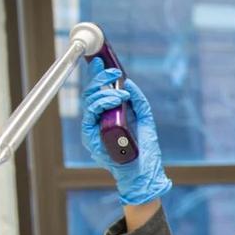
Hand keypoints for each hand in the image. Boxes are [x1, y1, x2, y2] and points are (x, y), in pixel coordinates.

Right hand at [81, 58, 171, 205]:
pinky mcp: (91, 139)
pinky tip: (116, 99)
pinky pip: (91, 115)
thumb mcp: (145, 120)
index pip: (97, 93)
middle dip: (100, 78)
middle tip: (115, 71)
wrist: (145, 174)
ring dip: (106, 92)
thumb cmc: (144, 150)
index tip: (101, 61)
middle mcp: (97, 123)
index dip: (97, 76)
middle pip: (90, 94)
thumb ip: (139, 102)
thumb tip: (130, 83)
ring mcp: (93, 130)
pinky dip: (102, 103)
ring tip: (122, 92)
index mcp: (107, 117)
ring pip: (89, 102)